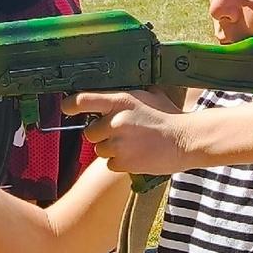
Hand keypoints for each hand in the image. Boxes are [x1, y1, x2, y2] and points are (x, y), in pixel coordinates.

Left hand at [65, 89, 190, 174]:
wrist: (186, 140)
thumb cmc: (169, 117)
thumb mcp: (150, 95)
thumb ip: (129, 94)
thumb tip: (117, 88)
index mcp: (121, 101)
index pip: (83, 100)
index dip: (69, 105)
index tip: (65, 108)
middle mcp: (115, 121)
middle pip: (89, 132)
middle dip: (101, 134)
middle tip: (121, 133)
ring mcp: (118, 144)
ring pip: (99, 150)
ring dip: (111, 149)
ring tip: (133, 145)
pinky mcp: (123, 162)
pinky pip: (110, 164)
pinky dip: (120, 162)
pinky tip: (137, 155)